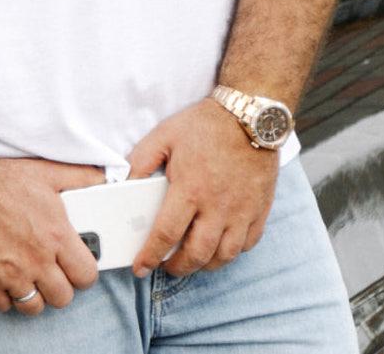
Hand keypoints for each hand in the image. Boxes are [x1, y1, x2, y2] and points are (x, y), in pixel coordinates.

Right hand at [0, 157, 104, 314]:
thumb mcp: (48, 172)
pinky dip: (5, 296)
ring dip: (34, 295)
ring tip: (30, 276)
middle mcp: (36, 260)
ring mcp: (9, 274)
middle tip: (52, 270)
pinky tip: (5, 277)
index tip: (77, 265)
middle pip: (62, 297)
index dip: (84, 272)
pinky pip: (3, 306)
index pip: (87, 275)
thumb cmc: (3, 178)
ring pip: (34, 307)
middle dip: (60, 285)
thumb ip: (81, 177)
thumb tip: (104, 179)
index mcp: (56, 235)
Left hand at [128, 99, 278, 277]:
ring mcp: (241, 211)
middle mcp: (217, 207)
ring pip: (224, 256)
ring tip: (192, 259)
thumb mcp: (165, 134)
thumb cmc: (205, 125)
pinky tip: (221, 245)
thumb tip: (124, 183)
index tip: (140, 268)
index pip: (165, 235)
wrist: (249, 115)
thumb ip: (141, 160)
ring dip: (205, 264)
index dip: (150, 256)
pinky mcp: (260, 209)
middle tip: (167, 265)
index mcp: (190, 189)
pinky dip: (232, 251)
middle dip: (177, 268)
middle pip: (196, 254)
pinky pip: (247, 244)